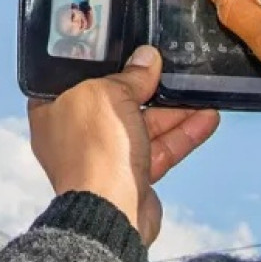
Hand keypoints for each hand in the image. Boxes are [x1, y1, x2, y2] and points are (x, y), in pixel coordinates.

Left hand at [27, 46, 221, 243]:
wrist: (112, 212)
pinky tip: (207, 119)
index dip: (103, 62)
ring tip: (202, 93)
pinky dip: (180, 134)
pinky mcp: (131, 175)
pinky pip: (158, 148)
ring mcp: (105, 155)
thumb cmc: (95, 149)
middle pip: (116, 100)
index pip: (77, 77)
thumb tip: (146, 59)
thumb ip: (129, 76)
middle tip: (173, 69)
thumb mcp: (109, 94)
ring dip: (174, 110)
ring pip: (143, 125)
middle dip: (149, 86)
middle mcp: (75, 133)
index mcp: (53, 109)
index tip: (128, 49)